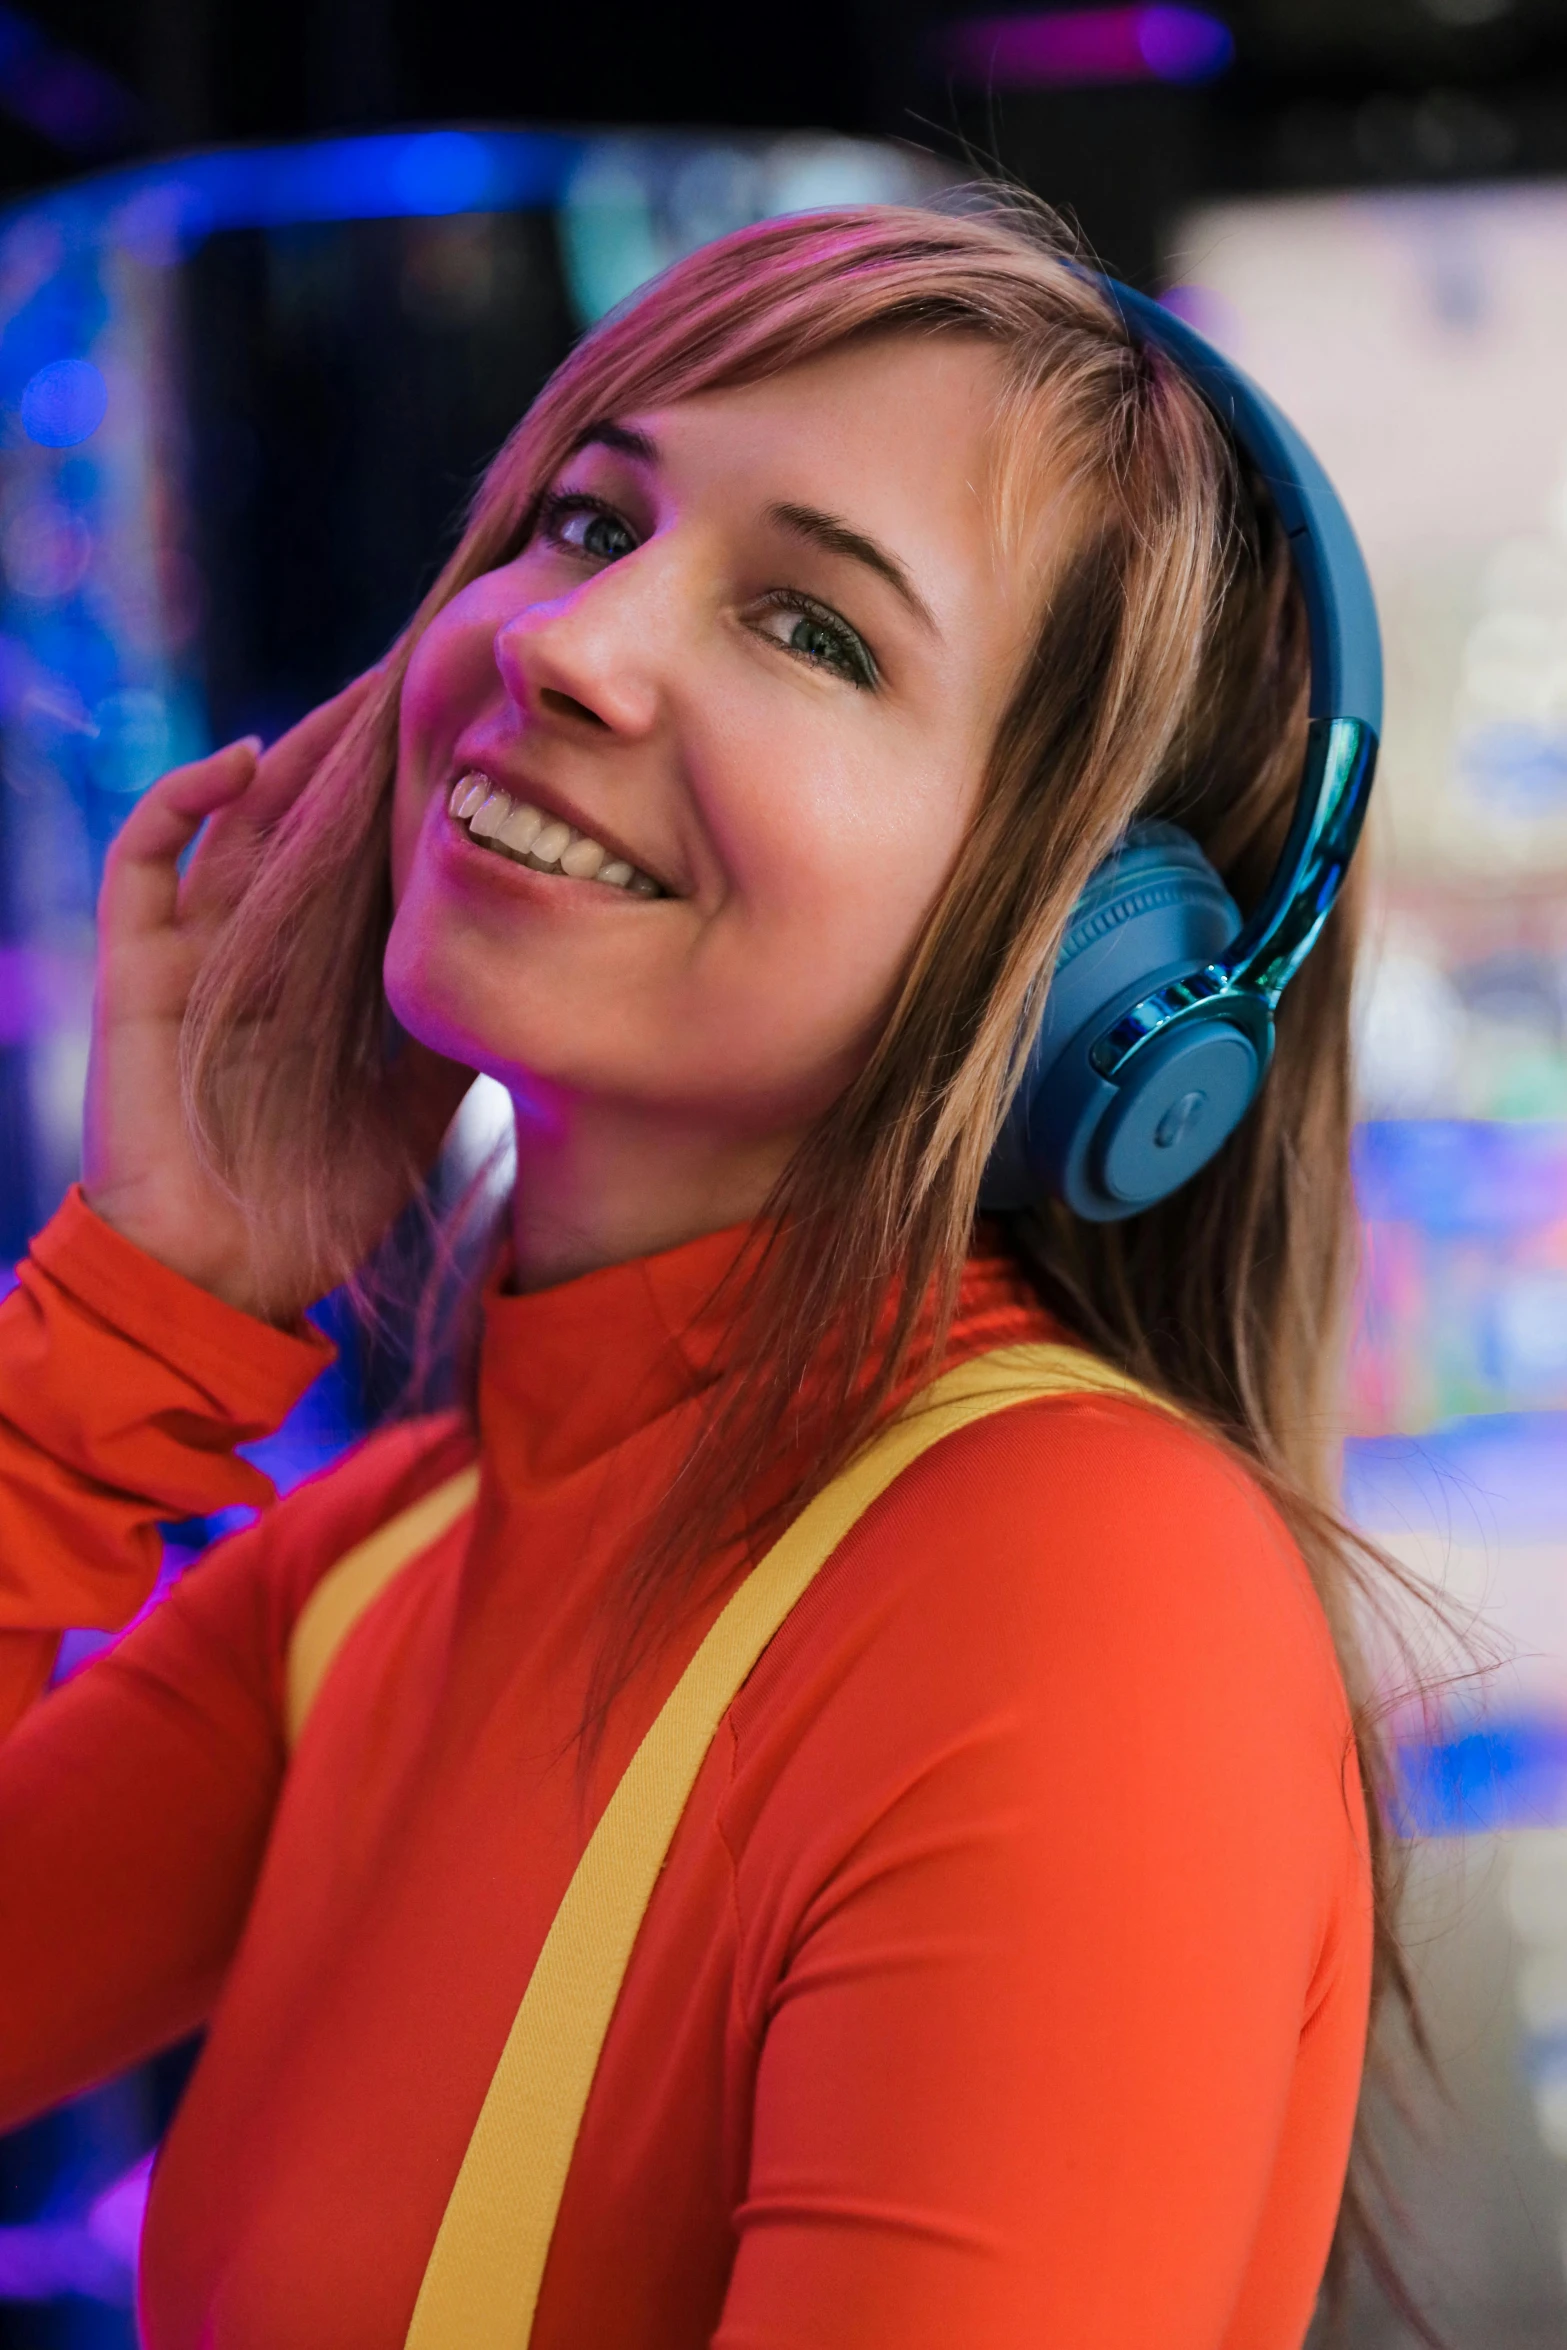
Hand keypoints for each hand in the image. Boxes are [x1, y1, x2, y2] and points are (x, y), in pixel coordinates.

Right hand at [83, 679, 468, 1322]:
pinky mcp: (136, 966)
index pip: (364, 855)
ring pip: (239, 818)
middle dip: (359, 745)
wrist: (228, 1274)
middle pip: (307, 818)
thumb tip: (531, 952)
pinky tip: (246, 760)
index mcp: (325, 972)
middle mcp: (261, 946)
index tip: (471, 732)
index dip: (406, 792)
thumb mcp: (423, 1104)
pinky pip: (144, 859)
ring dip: (293, 752)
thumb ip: (456, 1030)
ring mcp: (195, 949)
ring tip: (359, 691)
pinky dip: (184, 799)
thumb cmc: (324, 1200)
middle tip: (423, 673)